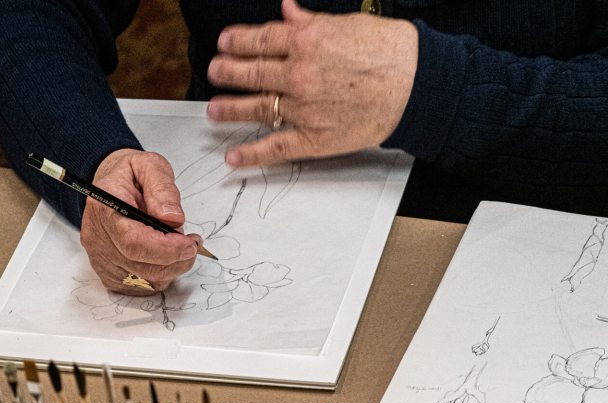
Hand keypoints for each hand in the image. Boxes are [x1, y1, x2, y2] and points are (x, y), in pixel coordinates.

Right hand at [80, 148, 201, 294]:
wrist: (111, 186)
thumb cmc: (130, 175)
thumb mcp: (150, 166)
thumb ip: (162, 189)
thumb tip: (173, 219)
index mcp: (105, 206)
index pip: (134, 241)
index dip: (167, 249)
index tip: (190, 244)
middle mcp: (97, 236)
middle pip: (140, 266)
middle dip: (176, 260)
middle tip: (193, 244)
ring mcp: (99, 257)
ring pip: (143, 280)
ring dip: (170, 269)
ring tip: (179, 246)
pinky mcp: (107, 272)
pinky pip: (138, 287)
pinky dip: (159, 277)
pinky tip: (165, 258)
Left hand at [206, 0, 417, 166]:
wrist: (419, 85)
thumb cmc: (391, 52)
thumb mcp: (349, 24)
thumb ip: (312, 20)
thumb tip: (288, 11)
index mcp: (306, 41)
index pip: (260, 40)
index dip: (237, 41)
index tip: (224, 42)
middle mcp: (298, 74)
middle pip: (251, 72)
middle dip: (226, 71)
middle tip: (214, 71)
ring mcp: (303, 108)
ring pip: (255, 108)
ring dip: (229, 109)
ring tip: (213, 110)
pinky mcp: (314, 138)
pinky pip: (275, 148)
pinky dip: (251, 155)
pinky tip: (233, 157)